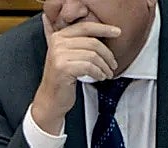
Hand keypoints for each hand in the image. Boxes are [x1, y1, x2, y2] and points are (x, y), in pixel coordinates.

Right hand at [30, 15, 120, 134]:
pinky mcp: (63, 68)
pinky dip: (98, 73)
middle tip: (113, 64)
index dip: (104, 29)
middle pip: (92, 42)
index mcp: (59, 36)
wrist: (50, 100)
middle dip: (107, 54)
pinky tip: (100, 77)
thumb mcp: (68, 56)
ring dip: (104, 66)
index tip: (117, 32)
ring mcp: (58, 56)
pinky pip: (89, 67)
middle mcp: (57, 43)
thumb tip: (103, 31)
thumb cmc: (62, 79)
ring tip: (107, 73)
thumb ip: (79, 41)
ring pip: (92, 55)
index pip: (86, 27)